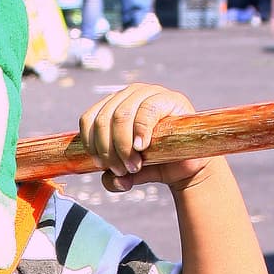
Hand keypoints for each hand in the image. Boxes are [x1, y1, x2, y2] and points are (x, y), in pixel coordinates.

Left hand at [78, 82, 206, 193]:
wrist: (185, 165)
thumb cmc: (153, 164)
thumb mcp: (127, 174)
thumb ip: (113, 179)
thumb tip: (112, 179)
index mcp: (111, 107)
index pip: (88, 119)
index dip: (91, 145)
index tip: (103, 166)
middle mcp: (127, 95)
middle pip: (103, 120)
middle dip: (109, 151)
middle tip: (122, 170)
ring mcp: (148, 93)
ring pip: (121, 115)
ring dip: (124, 146)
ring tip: (134, 165)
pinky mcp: (168, 98)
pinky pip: (147, 110)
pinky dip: (140, 131)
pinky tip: (142, 147)